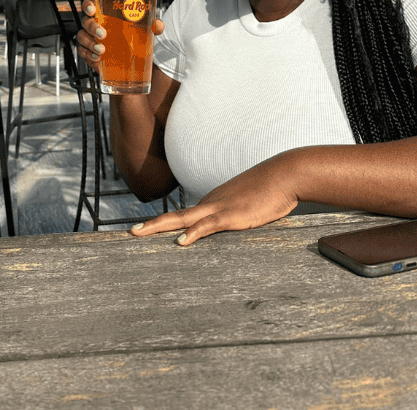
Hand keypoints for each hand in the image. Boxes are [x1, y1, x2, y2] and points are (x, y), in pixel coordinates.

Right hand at [75, 0, 164, 68]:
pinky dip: (88, 55)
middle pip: (85, 21)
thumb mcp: (146, 32)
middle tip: (103, 34)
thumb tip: (157, 25)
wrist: (134, 61)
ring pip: (81, 37)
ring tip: (101, 50)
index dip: (87, 5)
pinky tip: (97, 58)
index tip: (92, 9)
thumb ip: (153, 26)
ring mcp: (90, 39)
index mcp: (105, 14)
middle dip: (91, 26)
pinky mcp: (89, 53)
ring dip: (90, 43)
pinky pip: (82, 52)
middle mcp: (95, 24)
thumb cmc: (135, 39)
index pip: (90, 5)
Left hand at [129, 153, 298, 245]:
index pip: (185, 215)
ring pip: (182, 218)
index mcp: (214, 202)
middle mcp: (211, 202)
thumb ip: (242, 213)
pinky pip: (208, 225)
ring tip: (139, 234)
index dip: (166, 223)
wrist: (285, 174)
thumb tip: (241, 222)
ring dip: (159, 226)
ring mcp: (219, 207)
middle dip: (152, 225)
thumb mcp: (251, 204)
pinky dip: (193, 234)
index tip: (149, 231)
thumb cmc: (272, 189)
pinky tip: (181, 242)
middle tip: (131, 233)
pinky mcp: (232, 215)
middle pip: (175, 215)